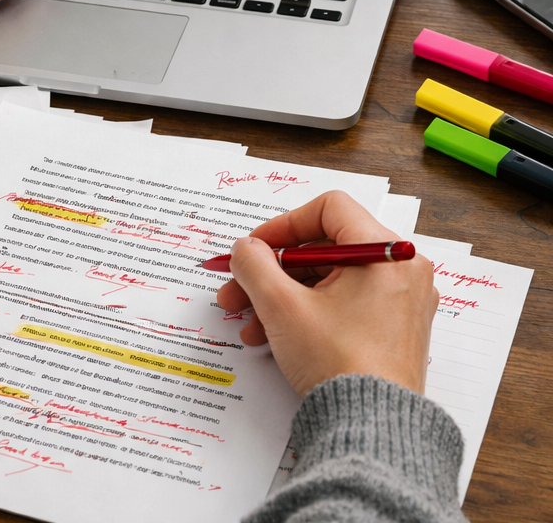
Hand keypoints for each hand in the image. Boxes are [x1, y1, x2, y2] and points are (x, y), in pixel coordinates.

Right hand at [215, 191, 438, 396]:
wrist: (373, 431)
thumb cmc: (339, 364)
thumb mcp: (282, 306)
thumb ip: (255, 265)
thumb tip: (245, 249)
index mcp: (387, 253)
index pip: (329, 209)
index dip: (283, 224)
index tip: (254, 248)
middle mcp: (401, 271)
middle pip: (323, 249)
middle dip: (272, 271)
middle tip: (238, 289)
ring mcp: (400, 302)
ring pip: (328, 279)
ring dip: (281, 296)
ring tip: (248, 322)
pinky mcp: (393, 330)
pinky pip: (343, 304)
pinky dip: (306, 312)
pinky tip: (271, 336)